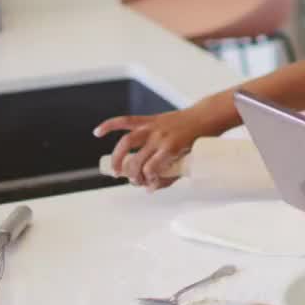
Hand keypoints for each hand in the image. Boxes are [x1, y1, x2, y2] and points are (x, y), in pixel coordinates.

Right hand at [94, 109, 216, 190]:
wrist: (207, 116)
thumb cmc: (200, 140)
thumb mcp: (190, 160)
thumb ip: (171, 174)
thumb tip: (152, 188)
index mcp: (172, 148)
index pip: (151, 169)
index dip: (149, 180)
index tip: (151, 185)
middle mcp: (160, 137)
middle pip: (137, 160)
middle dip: (134, 175)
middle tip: (136, 182)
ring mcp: (153, 127)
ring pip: (127, 142)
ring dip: (118, 157)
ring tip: (116, 171)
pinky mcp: (150, 120)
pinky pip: (126, 121)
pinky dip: (110, 125)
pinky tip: (97, 132)